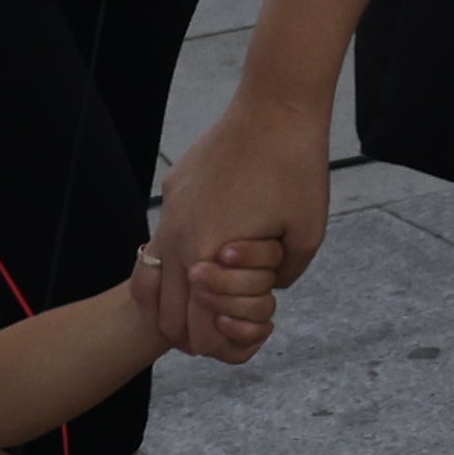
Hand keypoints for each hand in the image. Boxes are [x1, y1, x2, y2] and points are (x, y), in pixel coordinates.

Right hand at [146, 97, 331, 344]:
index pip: (197, 333)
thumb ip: (282, 279)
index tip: (250, 332)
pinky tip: (205, 256)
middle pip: (166, 319)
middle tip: (230, 321)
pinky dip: (173, 264)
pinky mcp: (172, 190)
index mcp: (205, 256)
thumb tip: (266, 291)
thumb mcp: (306, 237)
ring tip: (206, 302)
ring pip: (147, 285)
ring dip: (174, 303)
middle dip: (197, 332)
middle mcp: (176, 239)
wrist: (276, 107)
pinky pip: (159, 242)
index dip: (224, 346)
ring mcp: (169, 214)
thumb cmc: (296, 170)